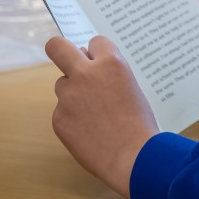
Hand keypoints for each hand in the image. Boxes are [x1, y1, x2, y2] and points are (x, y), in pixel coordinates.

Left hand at [46, 36, 158, 198]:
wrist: (134, 157)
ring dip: (73, 94)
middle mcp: (86, 74)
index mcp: (111, 63)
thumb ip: (109, 75)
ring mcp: (69, 96)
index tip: (98, 61)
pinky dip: (73, 119)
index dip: (97, 53)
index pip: (95, 42)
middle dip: (59, 48)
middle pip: (57, 47)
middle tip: (64, 56)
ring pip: (63, 85)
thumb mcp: (131, 88)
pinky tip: (89, 132)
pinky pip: (62, 111)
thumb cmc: (140, 124)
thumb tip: (91, 69)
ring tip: (94, 114)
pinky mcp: (59, 118)